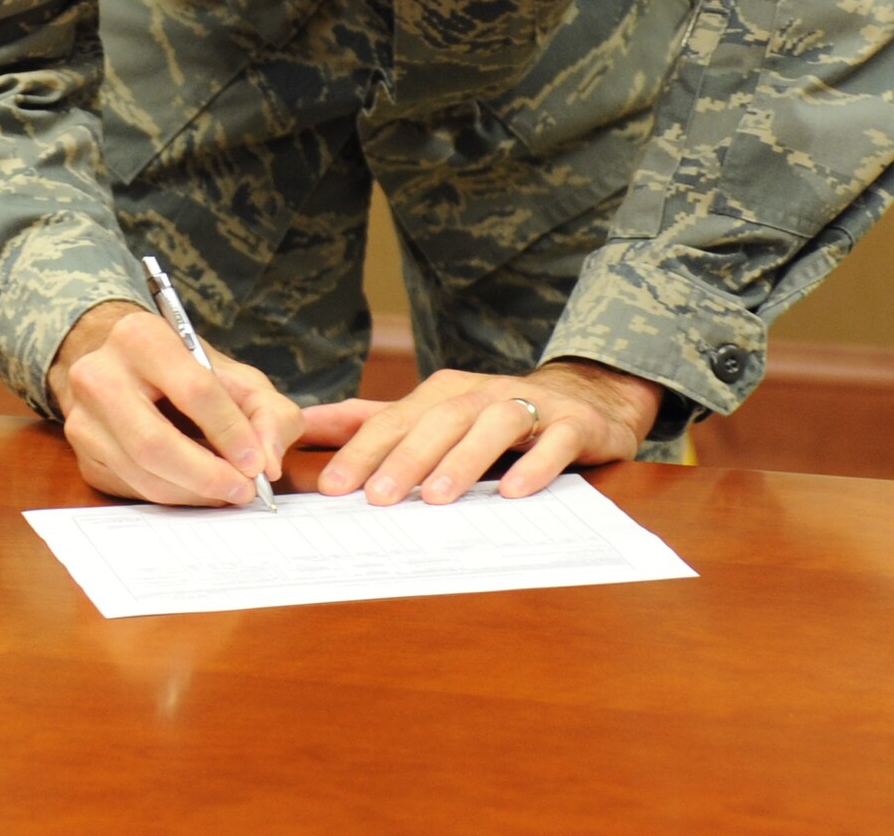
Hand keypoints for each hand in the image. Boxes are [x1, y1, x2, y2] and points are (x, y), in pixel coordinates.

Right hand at [48, 300, 302, 506]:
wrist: (129, 368)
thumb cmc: (191, 373)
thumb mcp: (238, 377)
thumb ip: (268, 414)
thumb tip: (268, 464)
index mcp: (142, 336)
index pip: (193, 390)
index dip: (230, 432)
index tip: (258, 464)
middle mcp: (99, 374)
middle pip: (155, 442)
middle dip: (207, 475)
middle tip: (243, 491)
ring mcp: (82, 418)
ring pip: (141, 473)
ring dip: (192, 493)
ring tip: (227, 492)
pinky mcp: (82, 455)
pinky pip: (131, 488)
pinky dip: (172, 496)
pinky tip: (197, 490)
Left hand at [298, 357, 662, 506]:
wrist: (585, 400)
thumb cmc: (494, 417)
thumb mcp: (434, 415)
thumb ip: (375, 421)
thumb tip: (308, 422)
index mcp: (445, 393)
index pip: (397, 420)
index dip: (363, 451)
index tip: (331, 487)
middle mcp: (484, 394)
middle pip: (440, 420)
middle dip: (406, 458)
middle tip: (376, 499)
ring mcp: (531, 406)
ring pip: (494, 425)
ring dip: (464, 459)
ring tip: (436, 498)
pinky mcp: (573, 425)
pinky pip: (555, 441)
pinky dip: (535, 464)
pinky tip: (515, 492)